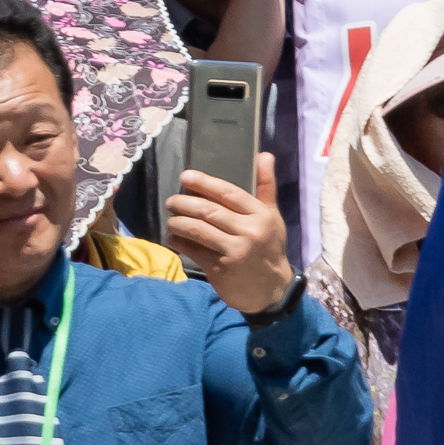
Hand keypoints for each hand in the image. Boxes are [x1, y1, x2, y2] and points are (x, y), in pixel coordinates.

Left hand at [165, 154, 297, 313]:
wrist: (272, 290)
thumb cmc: (269, 248)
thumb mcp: (272, 217)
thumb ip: (266, 186)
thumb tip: (264, 154)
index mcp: (261, 215)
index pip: (229, 193)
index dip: (205, 183)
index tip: (185, 176)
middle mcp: (249, 231)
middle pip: (210, 211)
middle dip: (185, 203)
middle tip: (171, 201)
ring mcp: (235, 251)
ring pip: (199, 231)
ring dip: (179, 223)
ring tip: (171, 220)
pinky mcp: (222, 269)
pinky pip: (195, 251)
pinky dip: (180, 243)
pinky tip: (173, 239)